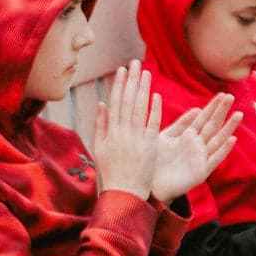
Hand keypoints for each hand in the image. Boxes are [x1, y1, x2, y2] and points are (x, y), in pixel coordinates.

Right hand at [91, 62, 164, 198]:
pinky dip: (153, 110)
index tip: (122, 70)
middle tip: (135, 63)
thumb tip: (101, 103)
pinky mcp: (149, 147)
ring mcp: (135, 139)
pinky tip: (156, 96)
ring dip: (142, 90)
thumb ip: (101, 125)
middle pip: (127, 102)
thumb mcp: (100, 148)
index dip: (119, 85)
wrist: (124, 193)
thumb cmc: (112, 171)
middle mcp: (121, 133)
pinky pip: (151, 125)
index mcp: (110, 132)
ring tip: (146, 72)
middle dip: (131, 81)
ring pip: (139, 109)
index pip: (115, 103)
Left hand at [148, 94, 238, 205]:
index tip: (222, 93)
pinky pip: (215, 159)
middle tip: (231, 97)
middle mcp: (198, 146)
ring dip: (228, 127)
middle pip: (212, 125)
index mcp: (189, 137)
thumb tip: (197, 109)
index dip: (213, 106)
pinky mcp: (201, 172)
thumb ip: (181, 124)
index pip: (204, 118)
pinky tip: (232, 139)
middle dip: (221, 112)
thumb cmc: (157, 161)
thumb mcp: (167, 137)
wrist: (150, 185)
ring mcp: (201, 158)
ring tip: (238, 114)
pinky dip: (223, 150)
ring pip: (217, 140)